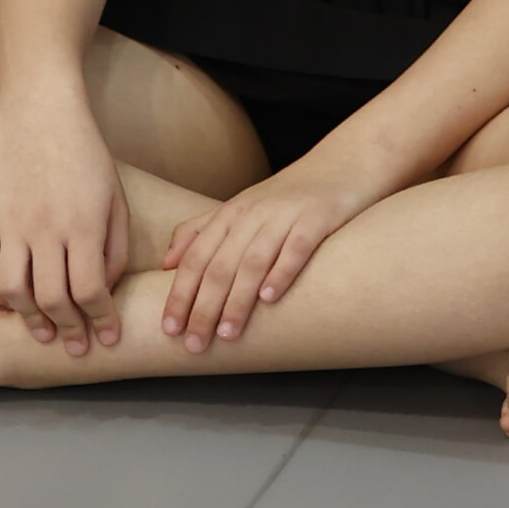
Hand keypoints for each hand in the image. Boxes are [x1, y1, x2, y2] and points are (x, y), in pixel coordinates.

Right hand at [0, 90, 130, 355]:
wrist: (41, 109)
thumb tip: (105, 291)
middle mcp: (45, 227)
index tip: (107, 337)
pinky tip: (7, 304)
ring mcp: (10, 222)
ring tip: (43, 332)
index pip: (90, 290)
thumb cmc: (86, 154)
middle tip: (75, 347)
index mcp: (83, 222)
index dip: (100, 320)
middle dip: (68, 330)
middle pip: (52, 298)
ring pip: (14, 291)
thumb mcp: (115, 196)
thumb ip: (114, 247)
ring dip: (28, 319)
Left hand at [161, 157, 376, 350]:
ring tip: (227, 334)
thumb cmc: (286, 196)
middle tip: (195, 344)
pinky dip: (281, 272)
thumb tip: (167, 263)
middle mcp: (254, 212)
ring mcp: (285, 214)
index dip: (181, 293)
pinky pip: (296, 248)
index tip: (169, 328)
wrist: (341, 163)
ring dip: (237, 299)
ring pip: (253, 260)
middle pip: (220, 264)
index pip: (197, 256)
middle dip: (203, 307)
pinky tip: (270, 299)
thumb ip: (202, 229)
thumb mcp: (241, 207)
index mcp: (231, 213)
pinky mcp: (317, 218)